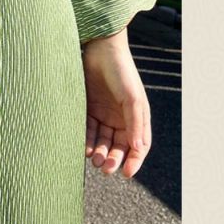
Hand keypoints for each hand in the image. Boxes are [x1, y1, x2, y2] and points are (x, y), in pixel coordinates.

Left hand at [82, 27, 151, 177]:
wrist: (100, 50)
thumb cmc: (122, 73)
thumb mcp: (132, 99)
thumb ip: (135, 123)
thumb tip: (138, 149)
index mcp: (137, 118)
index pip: (138, 146)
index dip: (134, 161)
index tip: (127, 174)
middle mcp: (121, 119)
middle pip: (118, 146)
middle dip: (113, 159)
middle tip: (105, 168)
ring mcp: (104, 114)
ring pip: (102, 140)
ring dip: (99, 152)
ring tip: (94, 159)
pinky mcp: (89, 108)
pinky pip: (88, 129)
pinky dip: (87, 140)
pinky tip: (85, 148)